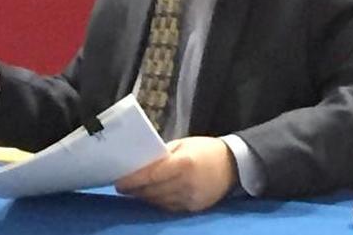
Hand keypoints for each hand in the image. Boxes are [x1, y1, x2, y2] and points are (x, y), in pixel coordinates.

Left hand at [116, 137, 236, 211]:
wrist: (234, 164)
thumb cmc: (205, 149)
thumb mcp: (183, 144)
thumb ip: (162, 154)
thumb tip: (141, 164)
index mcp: (184, 163)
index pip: (152, 175)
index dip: (133, 180)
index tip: (118, 181)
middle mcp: (188, 183)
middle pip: (153, 190)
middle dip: (135, 189)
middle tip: (121, 186)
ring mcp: (192, 198)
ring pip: (160, 201)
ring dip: (144, 196)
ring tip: (133, 190)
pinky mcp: (195, 207)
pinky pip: (170, 207)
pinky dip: (158, 202)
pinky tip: (151, 196)